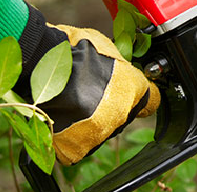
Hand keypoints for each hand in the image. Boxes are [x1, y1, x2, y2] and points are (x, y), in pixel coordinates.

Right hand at [16, 7, 158, 165]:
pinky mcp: (76, 148)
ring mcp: (100, 134)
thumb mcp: (109, 47)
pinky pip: (76, 145)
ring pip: (99, 131)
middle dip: (110, 106)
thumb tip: (121, 68)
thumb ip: (120, 65)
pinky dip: (69, 135)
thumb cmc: (76, 50)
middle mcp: (123, 116)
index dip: (140, 95)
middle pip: (122, 116)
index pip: (152, 101)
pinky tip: (62, 116)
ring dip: (89, 121)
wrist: (45, 64)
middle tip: (90, 91)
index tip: (133, 92)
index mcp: (136, 90)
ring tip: (72, 101)